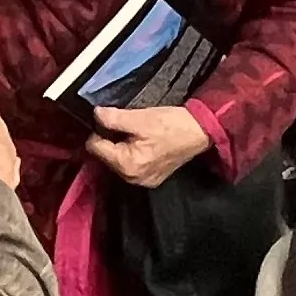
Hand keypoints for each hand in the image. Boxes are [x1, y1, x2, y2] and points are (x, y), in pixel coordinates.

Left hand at [85, 100, 212, 186]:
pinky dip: (131, 154)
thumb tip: (95, 114)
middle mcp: (132, 178)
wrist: (200, 132)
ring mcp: (142, 181)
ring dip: (120, 147)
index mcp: (127, 165)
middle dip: (110, 140)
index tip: (109, 120)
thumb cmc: (172, 125)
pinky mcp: (151, 178)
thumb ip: (114, 118)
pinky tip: (142, 143)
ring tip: (135, 133)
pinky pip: (130, 166)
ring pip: (117, 161)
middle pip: (105, 157)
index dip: (98, 131)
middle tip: (125, 125)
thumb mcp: (140, 118)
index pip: (95, 148)